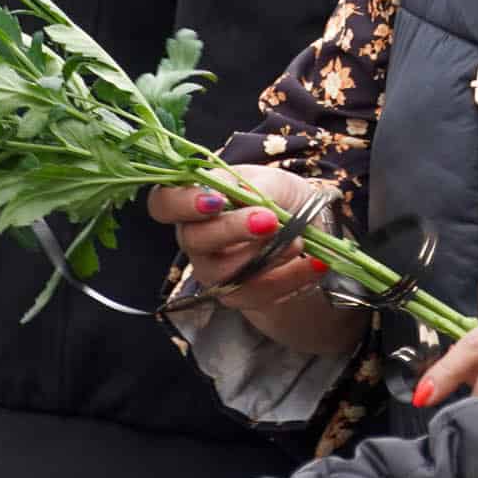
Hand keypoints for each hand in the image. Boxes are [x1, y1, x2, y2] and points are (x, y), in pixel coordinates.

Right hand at [149, 165, 357, 351]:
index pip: (163, 203)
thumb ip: (253, 187)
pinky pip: (258, 293)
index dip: (182, 203)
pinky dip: (292, 277)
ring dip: (265, 256)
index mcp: (194, 202)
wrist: (304, 230)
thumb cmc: (276, 197)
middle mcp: (195, 239)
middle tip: (270, 220)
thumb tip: (245, 199)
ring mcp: (213, 271)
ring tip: (298, 240)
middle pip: (194, 240)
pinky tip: (315, 263)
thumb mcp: (271, 180)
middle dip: (233, 229)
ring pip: (224, 273)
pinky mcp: (237, 296)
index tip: (216, 200)